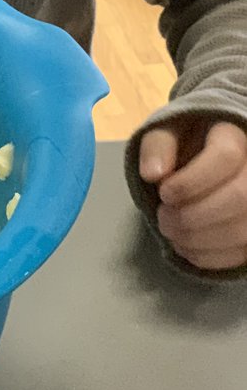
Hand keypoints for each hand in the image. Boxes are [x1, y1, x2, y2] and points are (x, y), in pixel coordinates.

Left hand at [140, 118, 246, 270]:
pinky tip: (187, 249)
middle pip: (240, 198)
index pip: (226, 156)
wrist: (204, 154)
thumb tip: (151, 173)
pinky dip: (212, 257)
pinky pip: (243, 252)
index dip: (192, 181)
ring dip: (201, 240)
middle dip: (194, 216)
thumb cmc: (186, 141)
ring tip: (171, 234)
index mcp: (234, 135)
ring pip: (244, 230)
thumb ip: (157, 146)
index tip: (163, 192)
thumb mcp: (167, 131)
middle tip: (163, 219)